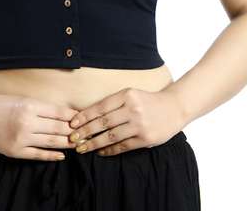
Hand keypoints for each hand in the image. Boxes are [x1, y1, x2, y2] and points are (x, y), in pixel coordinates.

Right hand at [0, 89, 77, 160]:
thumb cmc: (3, 103)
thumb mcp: (25, 99)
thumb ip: (43, 108)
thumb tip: (65, 114)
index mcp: (30, 106)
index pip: (58, 113)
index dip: (72, 116)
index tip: (82, 118)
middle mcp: (26, 122)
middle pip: (57, 128)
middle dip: (73, 131)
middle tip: (84, 133)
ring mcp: (21, 138)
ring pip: (50, 142)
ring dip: (66, 143)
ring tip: (77, 144)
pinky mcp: (15, 151)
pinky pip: (38, 155)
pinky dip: (52, 156)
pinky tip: (62, 155)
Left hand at [67, 86, 185, 155]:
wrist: (174, 108)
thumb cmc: (147, 100)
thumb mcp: (131, 94)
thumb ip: (113, 103)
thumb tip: (88, 115)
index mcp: (127, 95)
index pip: (100, 107)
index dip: (84, 116)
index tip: (72, 123)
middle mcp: (132, 109)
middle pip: (103, 122)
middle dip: (85, 131)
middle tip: (73, 138)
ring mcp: (139, 124)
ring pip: (111, 136)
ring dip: (94, 143)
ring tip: (83, 148)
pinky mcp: (145, 139)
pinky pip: (122, 146)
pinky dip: (109, 150)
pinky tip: (100, 152)